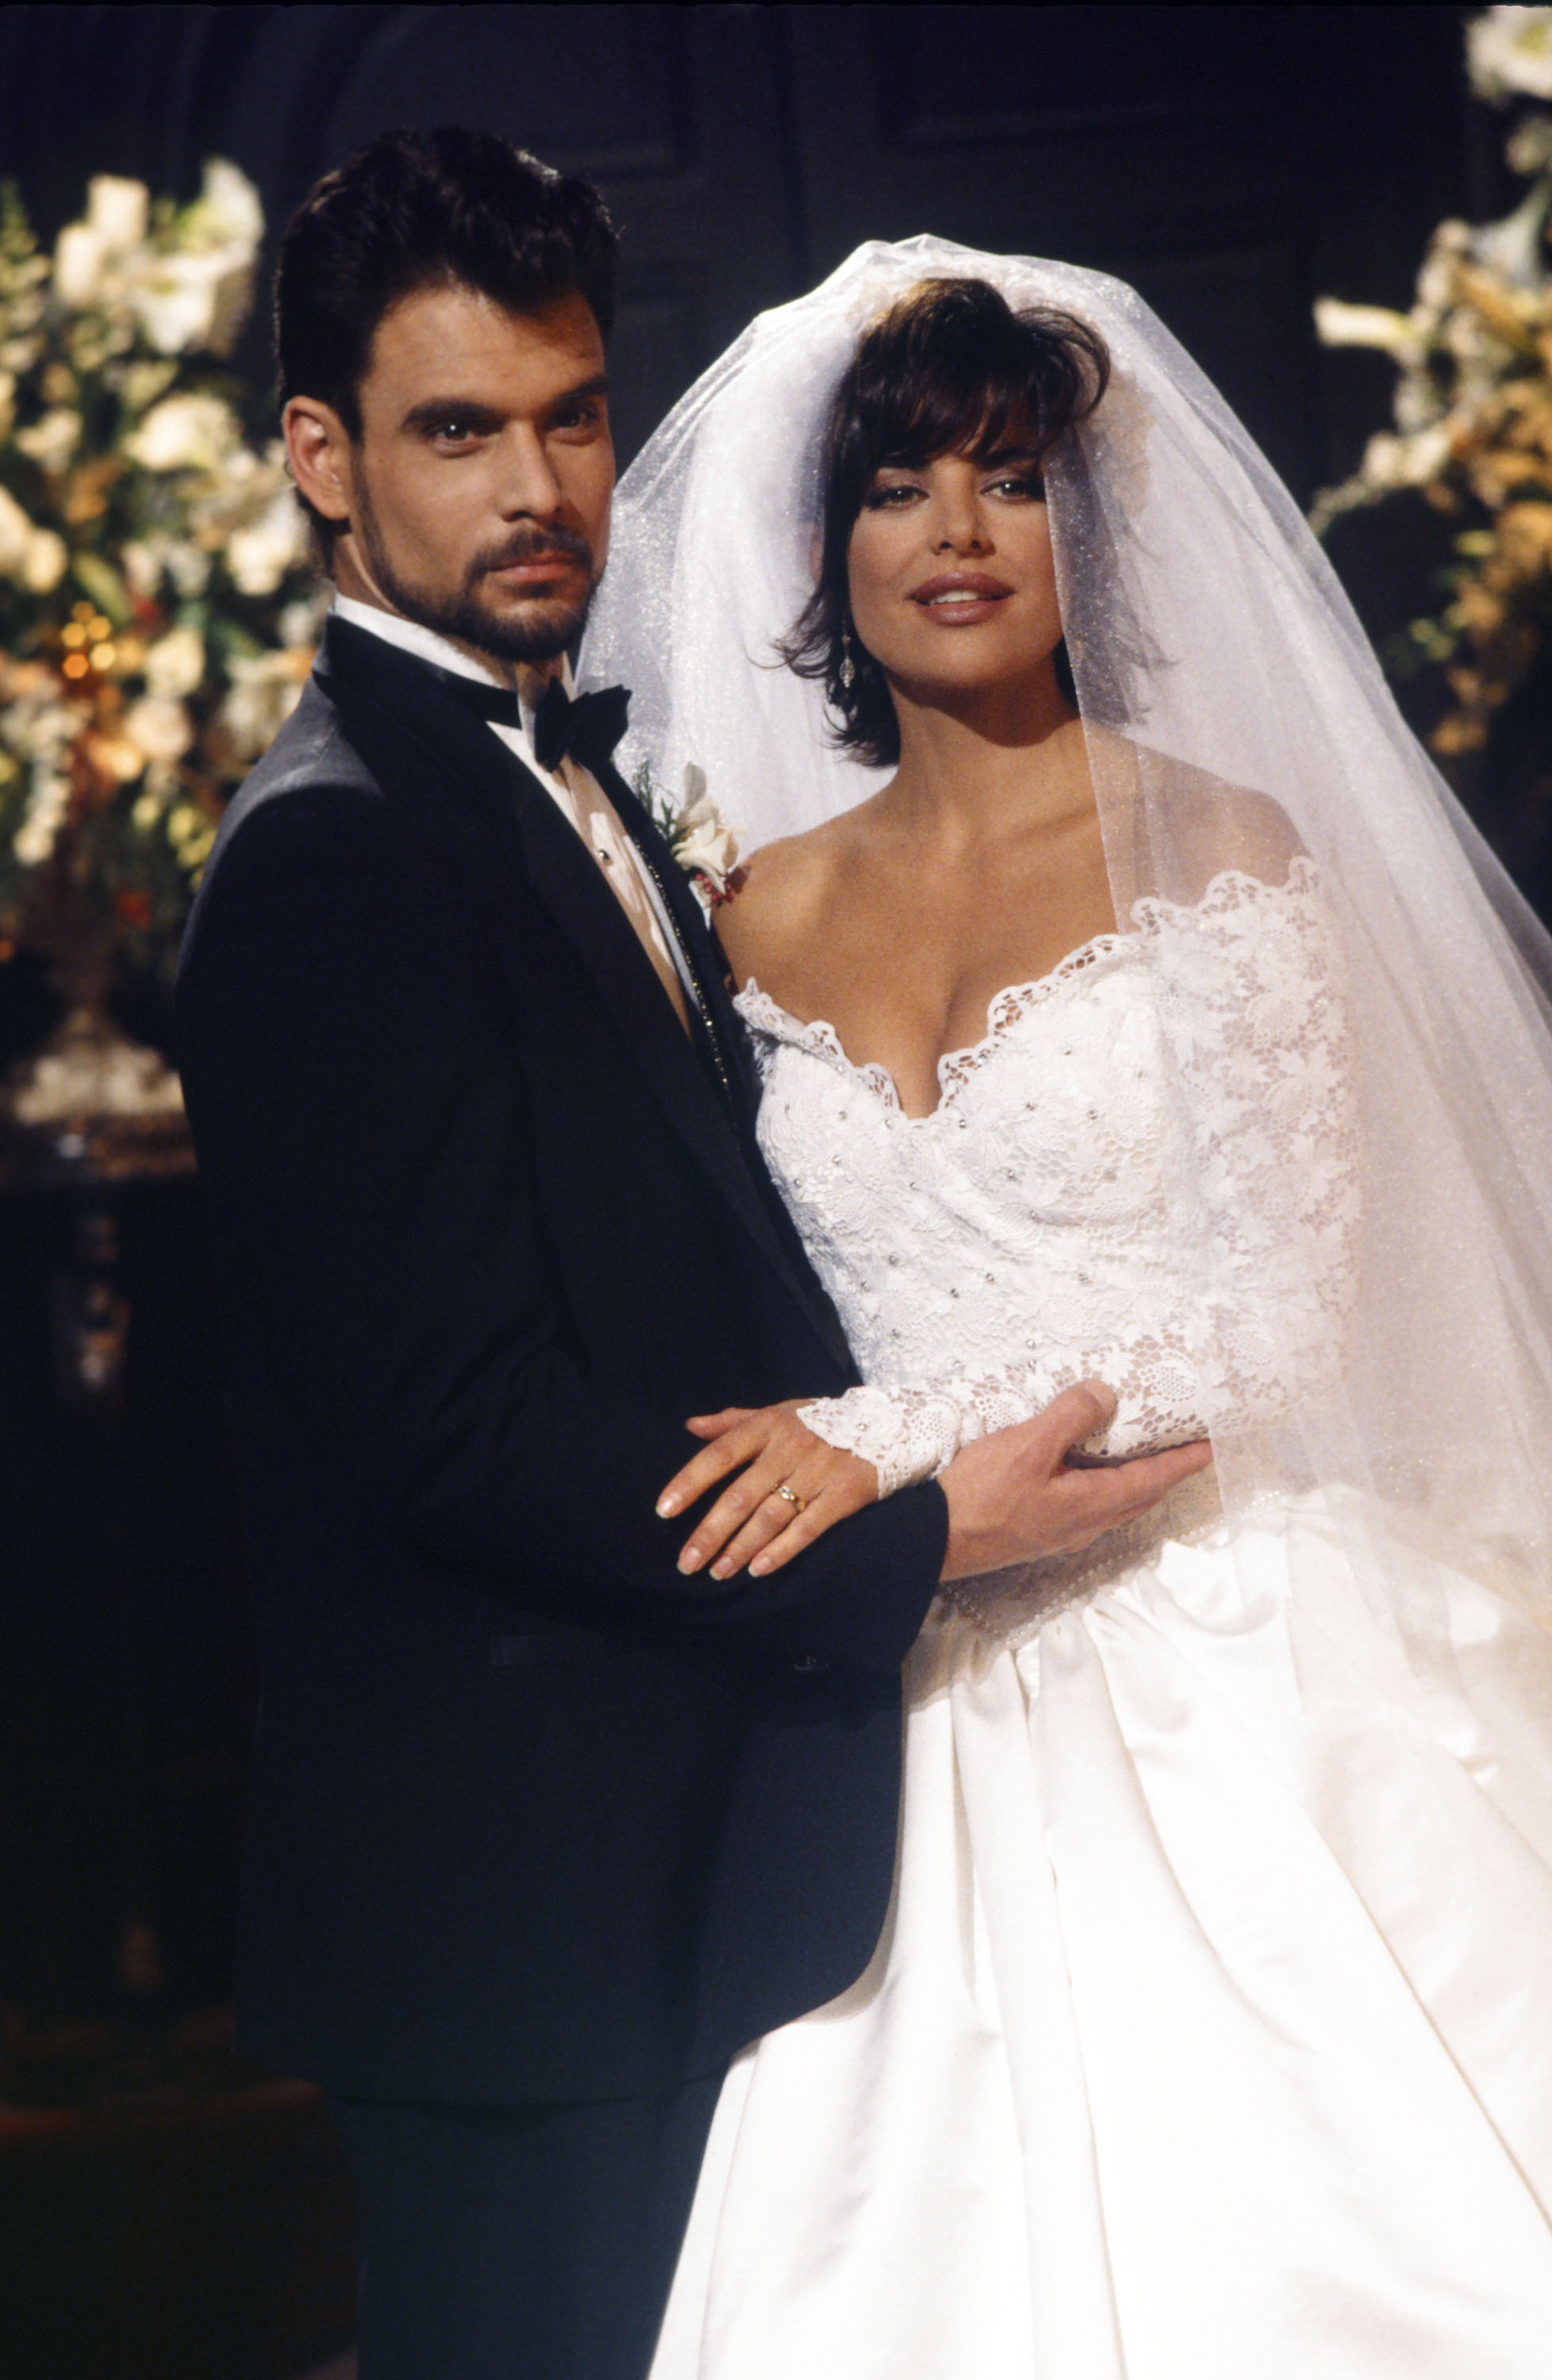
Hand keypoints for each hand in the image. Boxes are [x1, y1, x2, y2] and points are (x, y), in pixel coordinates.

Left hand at [657, 1401, 878, 1580]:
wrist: (892, 1424)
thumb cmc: (822, 1420)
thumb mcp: (779, 1412)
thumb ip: (734, 1421)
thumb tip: (690, 1425)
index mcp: (769, 1425)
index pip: (720, 1455)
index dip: (690, 1483)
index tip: (664, 1512)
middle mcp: (790, 1447)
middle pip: (740, 1496)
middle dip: (709, 1533)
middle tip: (687, 1563)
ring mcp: (819, 1471)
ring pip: (770, 1517)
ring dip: (740, 1548)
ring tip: (717, 1571)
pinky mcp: (845, 1494)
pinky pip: (808, 1528)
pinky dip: (781, 1551)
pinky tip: (758, 1569)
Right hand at [939, 1381, 1212, 1579]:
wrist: (938, 1540)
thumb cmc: (983, 1496)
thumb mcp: (1028, 1445)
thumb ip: (1070, 1417)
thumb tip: (1105, 1395)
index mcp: (1092, 1503)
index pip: (1155, 1478)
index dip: (1187, 1460)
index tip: (1215, 1445)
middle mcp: (1087, 1523)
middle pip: (1141, 1496)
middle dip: (1167, 1471)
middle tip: (1183, 1444)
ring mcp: (1063, 1532)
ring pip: (1115, 1503)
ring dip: (1135, 1479)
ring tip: (1139, 1449)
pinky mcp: (1042, 1532)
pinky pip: (1089, 1505)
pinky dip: (1103, 1483)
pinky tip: (1083, 1467)